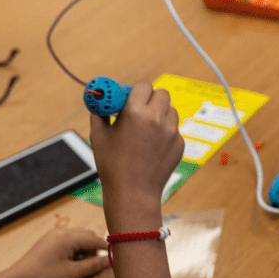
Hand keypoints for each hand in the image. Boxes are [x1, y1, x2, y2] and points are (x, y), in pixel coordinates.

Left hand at [4, 227, 108, 277]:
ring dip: (83, 249)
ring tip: (76, 266)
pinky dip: (73, 249)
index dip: (106, 248)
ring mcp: (54, 234)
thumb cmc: (45, 277)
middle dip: (93, 248)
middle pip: (87, 235)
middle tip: (89, 266)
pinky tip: (67, 262)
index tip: (115, 258)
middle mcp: (62, 231)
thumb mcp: (72, 274)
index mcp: (68, 237)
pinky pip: (68, 240)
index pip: (94, 239)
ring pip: (78, 237)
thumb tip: (109, 260)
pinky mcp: (48, 240)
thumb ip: (92, 265)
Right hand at [89, 83, 184, 227]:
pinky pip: (174, 129)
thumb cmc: (112, 166)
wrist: (133, 193)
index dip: (136, 89)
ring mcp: (172, 132)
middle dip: (150, 98)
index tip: (129, 96)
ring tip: (146, 129)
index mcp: (136, 112)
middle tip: (139, 109)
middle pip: (161, 93)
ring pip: (171, 110)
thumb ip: (100, 113)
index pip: (144, 84)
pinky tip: (152, 146)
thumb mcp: (99, 136)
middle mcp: (157, 119)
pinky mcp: (180, 144)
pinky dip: (165, 131)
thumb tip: (100, 101)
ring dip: (160, 113)